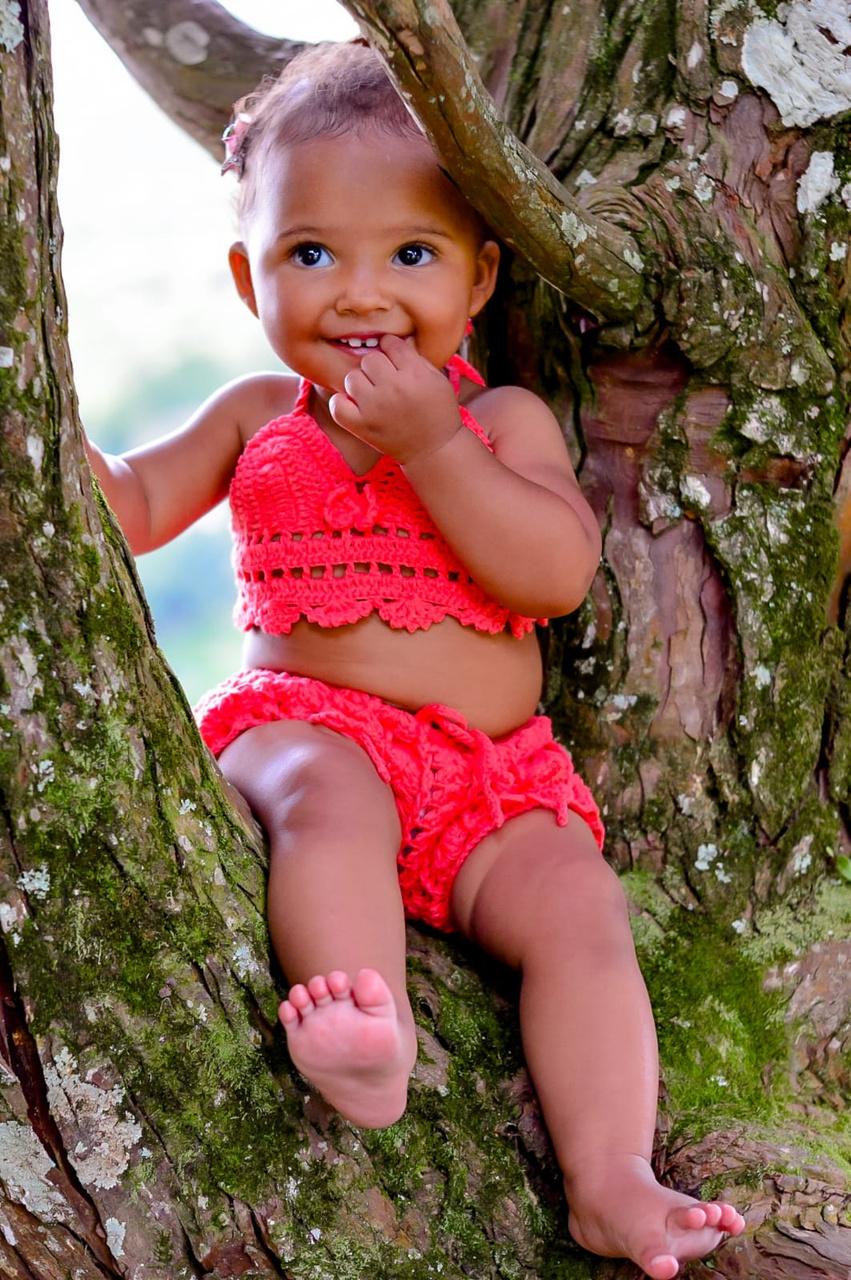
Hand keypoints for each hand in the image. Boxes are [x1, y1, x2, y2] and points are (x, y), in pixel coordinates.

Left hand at [328, 335, 460, 463]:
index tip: (395, 361)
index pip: (390, 343)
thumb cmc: (438, 413)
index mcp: (414, 374)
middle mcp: (393, 388)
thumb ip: (415, 358)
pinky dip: (341, 403)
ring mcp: (375, 408)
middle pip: (370, 359)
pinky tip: (353, 405)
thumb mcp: (437, 379)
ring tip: (372, 395)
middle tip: (385, 381)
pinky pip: (337, 405)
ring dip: (360, 384)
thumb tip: (392, 342)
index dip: (392, 350)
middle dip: (377, 367)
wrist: (435, 450)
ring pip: (352, 378)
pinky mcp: (362, 427)